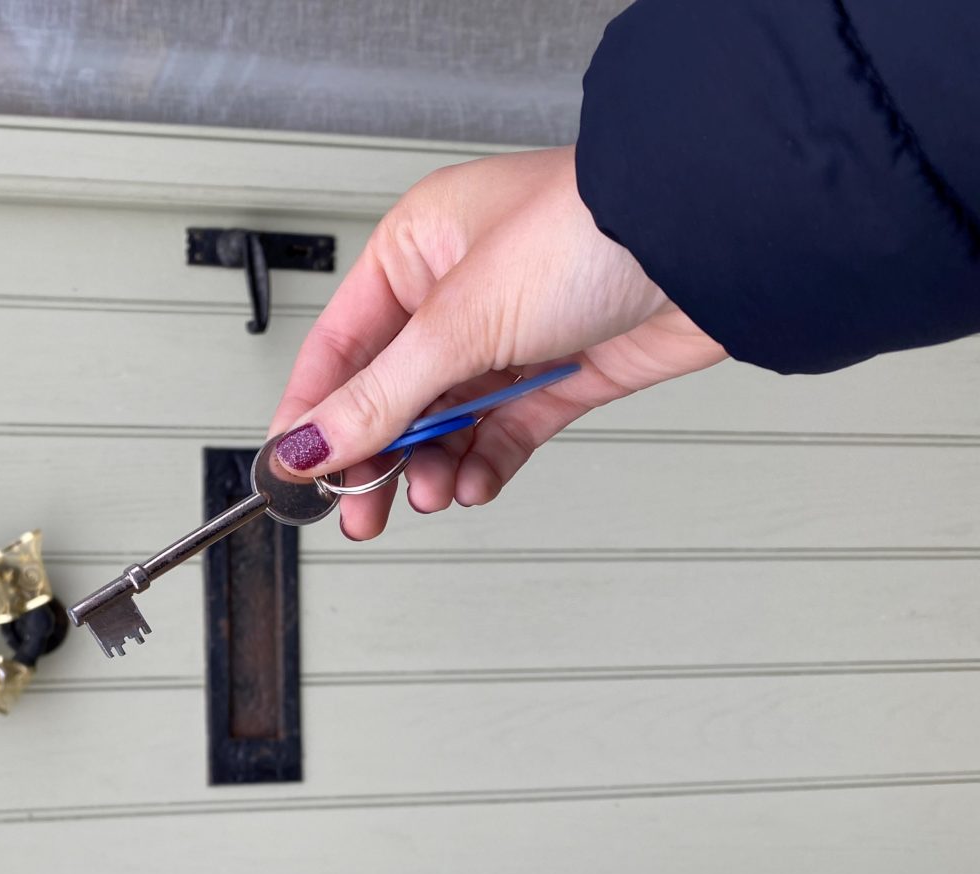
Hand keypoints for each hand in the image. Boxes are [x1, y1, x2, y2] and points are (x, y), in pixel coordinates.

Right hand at [267, 145, 727, 538]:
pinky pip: (503, 432)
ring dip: (433, 466)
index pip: (340, 347)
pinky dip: (485, 464)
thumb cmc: (589, 231)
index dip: (313, 413)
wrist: (712, 243)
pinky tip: (473, 483)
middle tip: (358, 510)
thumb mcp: (456, 325)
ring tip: (431, 494)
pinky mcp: (563, 373)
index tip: (292, 471)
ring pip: (447, 421)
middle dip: (375, 457)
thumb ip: (377, 399)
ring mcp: (512, 334)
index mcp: (415, 250)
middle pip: (391, 394)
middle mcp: (458, 292)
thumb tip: (307, 445)